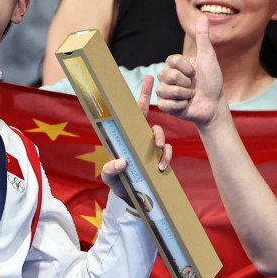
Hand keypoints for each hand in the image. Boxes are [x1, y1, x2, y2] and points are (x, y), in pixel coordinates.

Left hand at [99, 75, 171, 201]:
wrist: (130, 199)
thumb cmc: (117, 182)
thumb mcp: (109, 178)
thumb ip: (109, 170)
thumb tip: (121, 162)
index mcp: (127, 135)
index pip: (135, 111)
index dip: (144, 95)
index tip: (151, 78)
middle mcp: (139, 139)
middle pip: (153, 126)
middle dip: (158, 133)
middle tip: (158, 144)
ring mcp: (150, 150)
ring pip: (162, 140)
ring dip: (163, 149)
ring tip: (160, 162)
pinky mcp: (158, 160)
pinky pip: (167, 154)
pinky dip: (167, 159)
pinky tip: (162, 168)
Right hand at [155, 15, 224, 125]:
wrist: (214, 104)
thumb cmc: (212, 81)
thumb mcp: (208, 57)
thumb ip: (202, 37)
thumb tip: (202, 16)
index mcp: (175, 65)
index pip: (171, 60)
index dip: (185, 67)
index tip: (195, 72)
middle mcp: (168, 76)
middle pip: (167, 75)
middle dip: (185, 82)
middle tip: (194, 86)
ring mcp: (165, 91)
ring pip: (165, 89)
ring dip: (184, 94)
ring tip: (191, 96)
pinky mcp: (164, 105)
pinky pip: (165, 103)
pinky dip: (180, 105)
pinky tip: (186, 104)